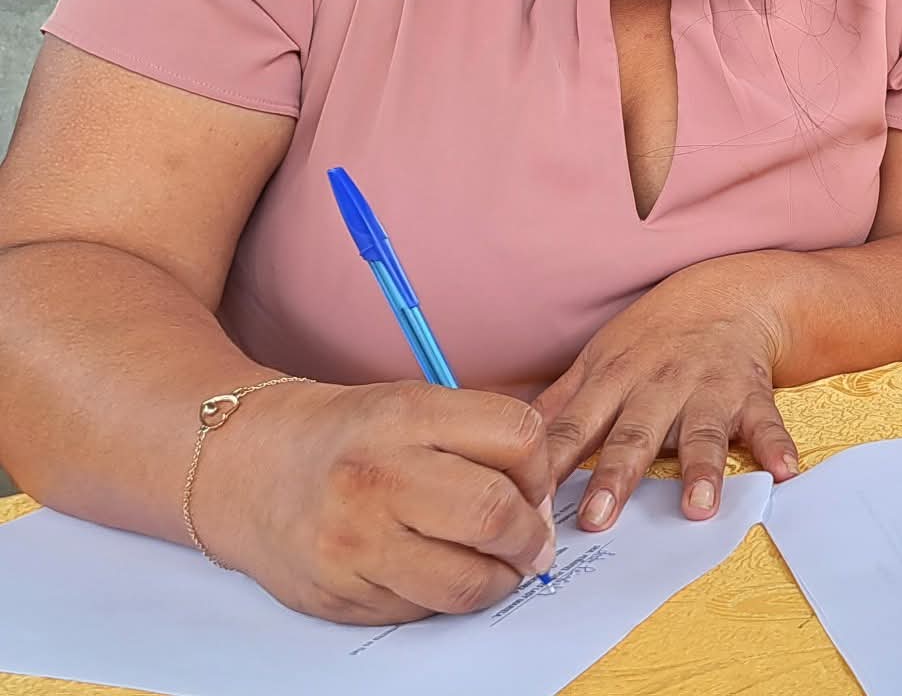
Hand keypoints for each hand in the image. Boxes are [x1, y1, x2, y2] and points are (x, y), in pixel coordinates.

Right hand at [203, 380, 554, 624]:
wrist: (244, 465)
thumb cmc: (348, 435)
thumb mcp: (412, 404)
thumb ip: (480, 439)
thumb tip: (542, 500)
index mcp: (405, 416)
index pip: (518, 437)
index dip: (542, 468)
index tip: (535, 484)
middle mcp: (377, 477)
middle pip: (494, 514)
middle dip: (529, 536)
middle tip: (531, 541)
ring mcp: (353, 542)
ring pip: (464, 581)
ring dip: (499, 580)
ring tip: (498, 566)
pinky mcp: (337, 594)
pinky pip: (422, 611)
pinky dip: (445, 599)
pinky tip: (436, 572)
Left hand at [537, 268, 797, 531]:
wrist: (730, 294)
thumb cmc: (654, 337)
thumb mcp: (598, 360)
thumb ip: (559, 407)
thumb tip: (506, 446)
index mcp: (613, 381)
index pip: (573, 429)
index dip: (549, 467)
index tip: (528, 507)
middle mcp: (658, 387)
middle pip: (633, 434)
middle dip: (617, 474)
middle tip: (599, 517)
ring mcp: (707, 390)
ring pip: (701, 432)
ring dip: (700, 468)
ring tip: (698, 506)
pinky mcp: (752, 395)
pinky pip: (767, 422)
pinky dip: (777, 446)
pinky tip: (784, 472)